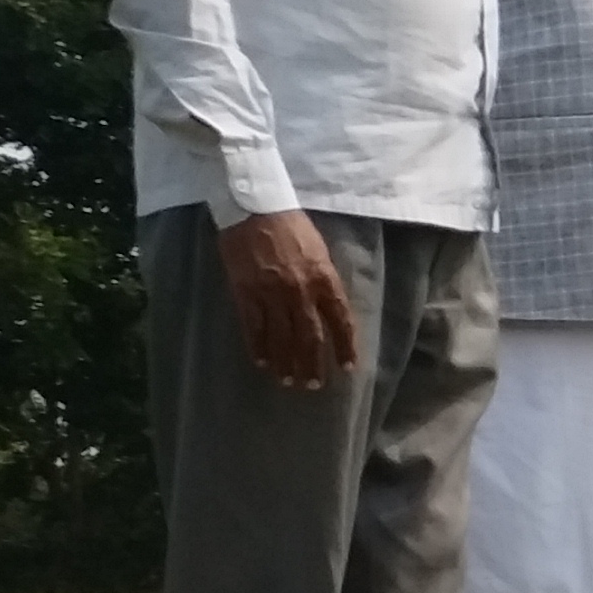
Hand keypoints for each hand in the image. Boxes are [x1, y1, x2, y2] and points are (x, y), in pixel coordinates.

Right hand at [216, 209, 358, 390]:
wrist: (254, 207)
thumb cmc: (291, 226)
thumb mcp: (320, 251)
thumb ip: (325, 281)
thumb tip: (329, 310)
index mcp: (324, 279)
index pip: (340, 321)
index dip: (344, 347)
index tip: (346, 367)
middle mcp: (301, 291)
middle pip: (311, 337)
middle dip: (313, 364)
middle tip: (314, 385)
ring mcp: (271, 293)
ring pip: (282, 337)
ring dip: (287, 363)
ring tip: (289, 381)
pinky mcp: (245, 292)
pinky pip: (253, 327)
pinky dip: (259, 348)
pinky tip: (263, 363)